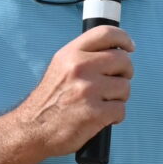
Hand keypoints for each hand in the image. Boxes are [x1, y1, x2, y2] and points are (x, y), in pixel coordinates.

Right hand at [16, 27, 133, 158]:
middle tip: (114, 84)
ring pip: (125, 87)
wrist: (33, 130)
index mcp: (71, 54)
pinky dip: (115, 117)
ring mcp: (88, 90)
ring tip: (101, 103)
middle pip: (123, 61)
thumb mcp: (60, 68)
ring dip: (119, 98)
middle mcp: (79, 68)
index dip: (123, 39)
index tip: (129, 47)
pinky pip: (121, 110)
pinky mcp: (95, 113)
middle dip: (124, 74)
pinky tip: (101, 118)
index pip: (106, 33)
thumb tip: (115, 52)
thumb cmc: (50, 101)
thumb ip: (84, 57)